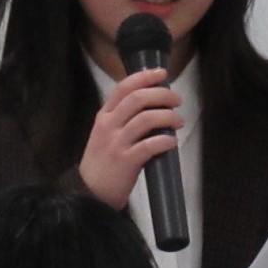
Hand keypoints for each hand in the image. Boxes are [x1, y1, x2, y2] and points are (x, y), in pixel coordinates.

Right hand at [78, 68, 183, 208]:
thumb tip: (152, 105)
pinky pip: (150, 145)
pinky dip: (165, 141)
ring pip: (146, 119)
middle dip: (162, 95)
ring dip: (168, 116)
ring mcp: (116, 143)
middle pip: (138, 99)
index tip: (162, 74)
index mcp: (103, 116)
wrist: (88, 193)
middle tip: (177, 100)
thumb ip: (121, 119)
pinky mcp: (126, 162)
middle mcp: (108, 126)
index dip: (145, 77)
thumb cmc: (101, 163)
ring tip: (179, 121)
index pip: (123, 87)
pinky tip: (172, 142)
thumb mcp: (104, 135)